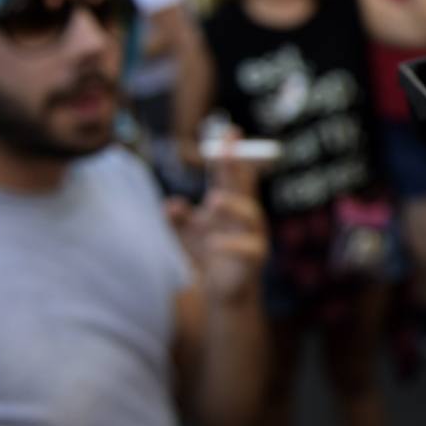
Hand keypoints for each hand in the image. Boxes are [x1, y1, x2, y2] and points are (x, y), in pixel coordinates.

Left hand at [166, 130, 268, 306]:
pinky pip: (247, 247)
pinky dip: (228, 244)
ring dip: (232, 205)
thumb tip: (170, 204)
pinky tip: (211, 243)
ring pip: (250, 214)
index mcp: (231, 204)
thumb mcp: (187, 234)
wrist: (222, 293)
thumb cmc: (208, 255)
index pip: (231, 174)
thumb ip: (179, 219)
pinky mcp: (255, 258)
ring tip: (212, 201)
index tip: (229, 132)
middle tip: (226, 149)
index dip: (230, 154)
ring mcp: (254, 235)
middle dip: (236, 166)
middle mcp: (246, 215)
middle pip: (243, 186)